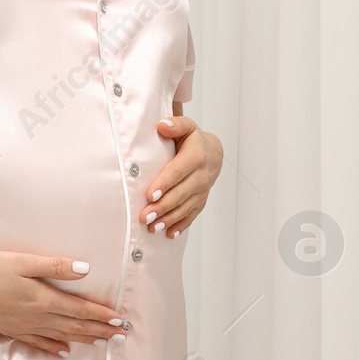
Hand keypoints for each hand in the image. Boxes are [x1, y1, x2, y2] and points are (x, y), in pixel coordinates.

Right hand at [0, 249, 124, 357]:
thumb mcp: (23, 261)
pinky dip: (55, 348)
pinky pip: (39, 344)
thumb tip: (85, 270)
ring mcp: (24, 327)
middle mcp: (36, 318)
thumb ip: (55, 266)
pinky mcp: (12, 331)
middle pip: (75, 327)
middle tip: (120, 336)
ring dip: (84, 340)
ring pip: (61, 337)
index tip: (119, 319)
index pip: (79, 310)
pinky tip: (64, 352)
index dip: (101, 315)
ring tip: (102, 342)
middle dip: (100, 330)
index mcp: (42, 300)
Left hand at [142, 116, 222, 238]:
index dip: (164, 184)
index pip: (178, 172)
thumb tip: (162, 126)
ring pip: (185, 208)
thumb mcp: (187, 127)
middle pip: (180, 194)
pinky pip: (191, 215)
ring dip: (168, 219)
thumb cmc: (194, 140)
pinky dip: (180, 226)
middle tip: (144, 216)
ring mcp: (202, 191)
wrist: (214, 154)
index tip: (150, 194)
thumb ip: (175, 124)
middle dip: (162, 207)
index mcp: (196, 157)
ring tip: (152, 227)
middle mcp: (201, 176)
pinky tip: (169, 234)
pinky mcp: (201, 202)